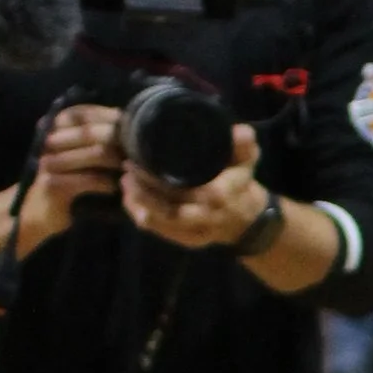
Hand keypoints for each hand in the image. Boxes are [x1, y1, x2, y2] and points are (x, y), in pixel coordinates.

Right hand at [18, 103, 122, 256]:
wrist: (38, 211)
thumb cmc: (64, 181)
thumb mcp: (76, 155)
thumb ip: (91, 137)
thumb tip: (122, 119)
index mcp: (52, 128)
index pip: (82, 113)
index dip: (107, 115)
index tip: (128, 123)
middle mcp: (48, 141)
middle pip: (93, 131)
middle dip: (118, 138)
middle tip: (137, 150)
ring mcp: (50, 162)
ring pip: (97, 153)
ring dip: (118, 161)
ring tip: (128, 169)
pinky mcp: (54, 184)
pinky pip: (91, 179)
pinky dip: (107, 183)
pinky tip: (114, 188)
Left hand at [120, 121, 272, 252]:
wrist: (247, 219)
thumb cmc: (241, 182)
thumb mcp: (247, 160)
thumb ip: (244, 145)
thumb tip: (240, 132)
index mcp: (221, 196)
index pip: (187, 191)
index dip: (159, 180)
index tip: (139, 160)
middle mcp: (209, 217)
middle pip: (171, 208)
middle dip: (144, 191)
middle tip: (127, 169)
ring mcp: (197, 231)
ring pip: (163, 220)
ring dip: (140, 203)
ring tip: (125, 182)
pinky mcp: (188, 239)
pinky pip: (161, 231)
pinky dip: (142, 216)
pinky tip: (129, 200)